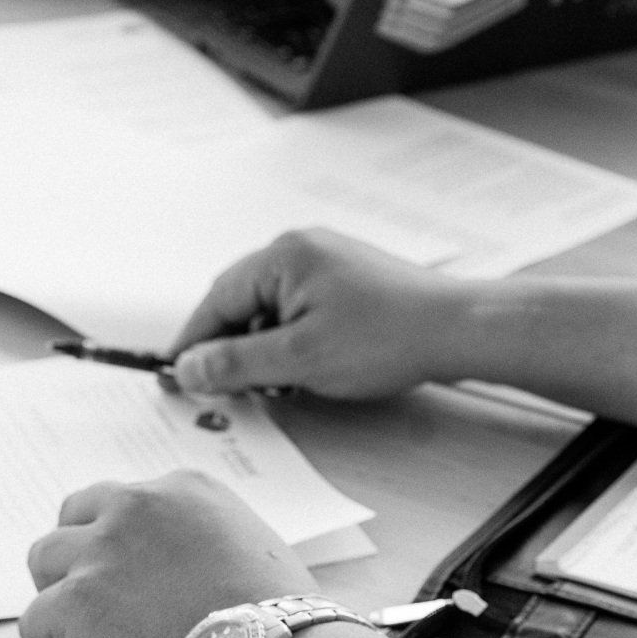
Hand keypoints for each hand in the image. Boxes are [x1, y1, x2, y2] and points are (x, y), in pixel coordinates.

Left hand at [19, 473, 315, 637]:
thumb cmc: (277, 615)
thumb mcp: (252, 544)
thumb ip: (205, 538)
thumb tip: (183, 572)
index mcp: (183, 488)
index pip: (126, 501)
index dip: (127, 546)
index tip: (148, 584)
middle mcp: (137, 505)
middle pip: (73, 516)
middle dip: (79, 555)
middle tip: (102, 601)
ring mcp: (102, 550)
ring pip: (42, 560)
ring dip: (60, 596)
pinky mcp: (77, 601)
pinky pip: (34, 623)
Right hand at [168, 229, 472, 398]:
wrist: (457, 329)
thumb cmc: (387, 336)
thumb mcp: (299, 360)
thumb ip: (236, 364)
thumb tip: (188, 367)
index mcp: (283, 256)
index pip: (217, 301)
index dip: (195, 344)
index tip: (179, 378)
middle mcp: (302, 249)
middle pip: (242, 301)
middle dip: (233, 347)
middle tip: (226, 389)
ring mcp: (328, 261)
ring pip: (273, 308)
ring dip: (266, 346)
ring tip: (281, 382)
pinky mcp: (349, 279)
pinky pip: (302, 308)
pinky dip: (295, 339)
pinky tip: (309, 368)